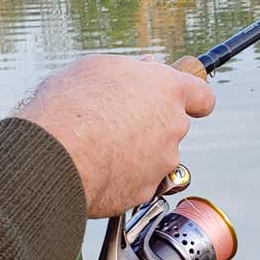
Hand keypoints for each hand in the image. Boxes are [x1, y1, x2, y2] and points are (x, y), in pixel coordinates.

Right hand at [15, 54, 215, 216]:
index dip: (193, 100)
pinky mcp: (146, 191)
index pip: (202, 96)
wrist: (57, 154)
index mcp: (168, 90)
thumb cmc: (71, 105)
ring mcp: (163, 162)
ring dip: (135, 153)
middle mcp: (174, 127)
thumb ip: (130, 69)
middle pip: (173, 126)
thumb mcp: (97, 68)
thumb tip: (145, 67)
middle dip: (151, 125)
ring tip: (98, 147)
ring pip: (156, 156)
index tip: (184, 103)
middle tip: (116, 121)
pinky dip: (122, 178)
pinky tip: (96, 169)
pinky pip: (138, 182)